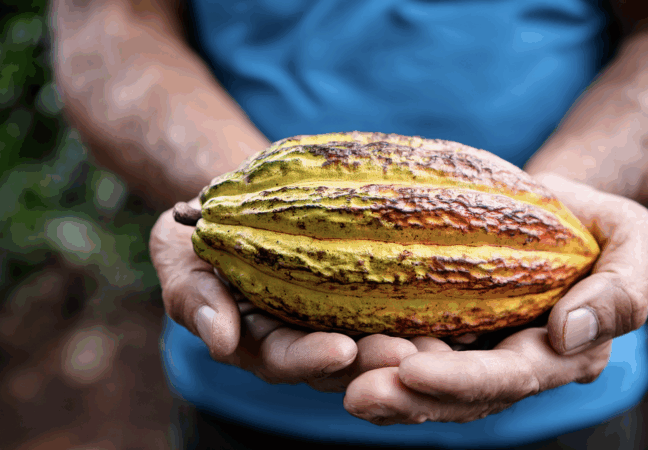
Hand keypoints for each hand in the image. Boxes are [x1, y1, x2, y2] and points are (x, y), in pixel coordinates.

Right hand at [149, 199, 423, 391]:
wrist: (243, 198)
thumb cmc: (204, 233)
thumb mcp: (181, 258)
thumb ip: (195, 298)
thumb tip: (219, 339)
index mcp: (264, 343)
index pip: (286, 359)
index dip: (311, 358)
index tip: (339, 348)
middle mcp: (309, 337)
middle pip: (346, 360)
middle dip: (375, 359)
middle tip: (407, 351)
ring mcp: (344, 314)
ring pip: (382, 335)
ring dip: (414, 341)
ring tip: (448, 337)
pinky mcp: (371, 289)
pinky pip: (400, 297)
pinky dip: (430, 298)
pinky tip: (464, 291)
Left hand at [343, 173, 647, 423]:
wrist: (553, 206)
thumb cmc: (593, 219)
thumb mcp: (631, 239)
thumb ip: (620, 291)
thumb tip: (567, 334)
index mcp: (557, 357)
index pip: (509, 380)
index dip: (461, 382)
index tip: (413, 369)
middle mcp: (508, 367)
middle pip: (453, 398)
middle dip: (406, 399)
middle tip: (356, 391)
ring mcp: (469, 352)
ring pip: (419, 385)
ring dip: (377, 383)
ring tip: (334, 369)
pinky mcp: (439, 331)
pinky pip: (401, 352)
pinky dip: (367, 355)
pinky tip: (331, 345)